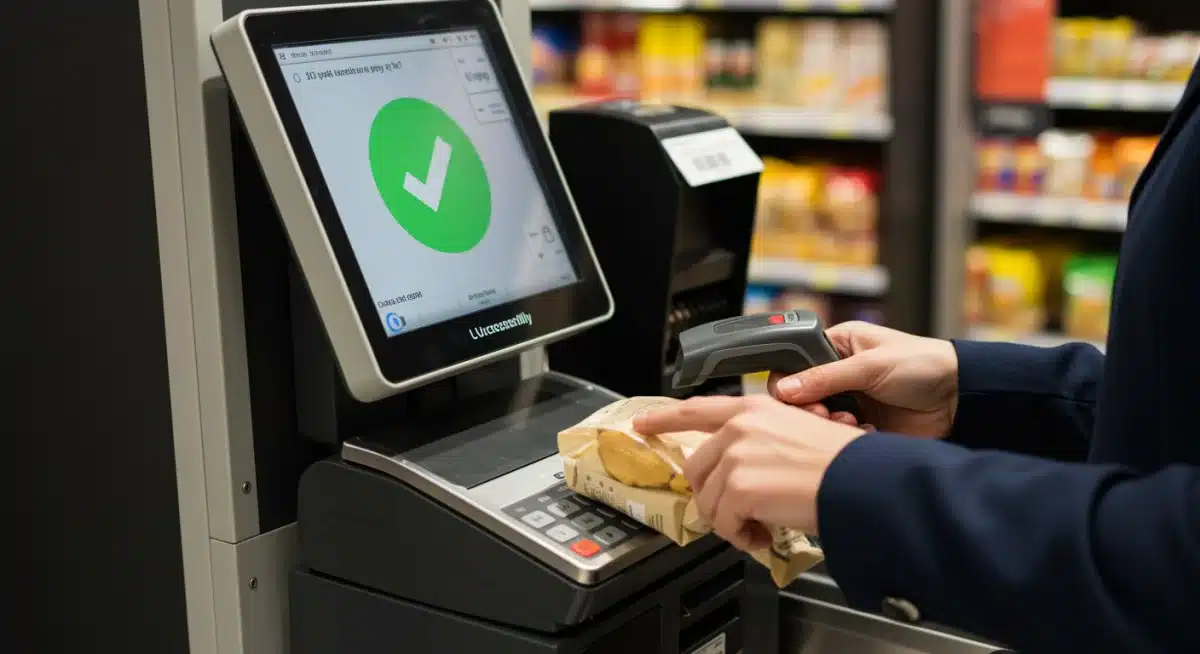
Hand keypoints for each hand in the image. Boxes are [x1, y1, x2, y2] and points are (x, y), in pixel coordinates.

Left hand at [632, 395, 863, 548]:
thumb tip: (735, 468)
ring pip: (709, 500)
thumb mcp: (795, 432)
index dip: (664, 417)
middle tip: (740, 511)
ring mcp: (736, 456)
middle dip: (713, 495)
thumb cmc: (841, 461)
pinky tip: (762, 534)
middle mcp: (739, 428)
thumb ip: (757, 441)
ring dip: (730, 520)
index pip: (696, 409)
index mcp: (752, 409)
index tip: (641, 423)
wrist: (860, 480)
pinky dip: (740, 536)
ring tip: (759, 525)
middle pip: (697, 468)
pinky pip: (723, 522)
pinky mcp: (738, 487)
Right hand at [769, 321, 958, 439]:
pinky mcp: (861, 425)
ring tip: (851, 422)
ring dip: (829, 425)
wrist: (959, 397)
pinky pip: (838, 436)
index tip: (799, 398)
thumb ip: (825, 377)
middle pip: (801, 396)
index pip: (795, 364)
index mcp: (837, 346)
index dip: (791, 383)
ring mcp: (850, 401)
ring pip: (817, 420)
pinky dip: (847, 437)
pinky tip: (865, 431)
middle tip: (825, 415)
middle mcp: (838, 373)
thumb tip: (784, 388)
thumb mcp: (870, 365)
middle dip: (810, 409)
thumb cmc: (922, 363)